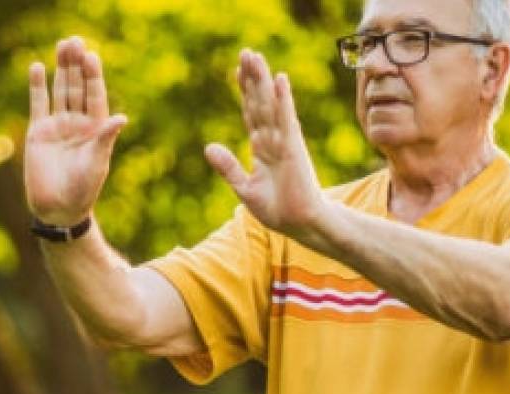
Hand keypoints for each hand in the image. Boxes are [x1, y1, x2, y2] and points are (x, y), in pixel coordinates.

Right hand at [24, 36, 128, 226]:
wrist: (57, 209)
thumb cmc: (83, 190)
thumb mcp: (97, 163)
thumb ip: (105, 139)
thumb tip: (122, 118)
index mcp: (96, 128)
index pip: (95, 95)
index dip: (94, 76)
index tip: (92, 56)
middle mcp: (78, 123)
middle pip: (77, 87)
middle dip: (76, 65)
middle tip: (75, 40)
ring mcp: (58, 125)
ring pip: (60, 90)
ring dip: (61, 68)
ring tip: (62, 44)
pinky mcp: (38, 132)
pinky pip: (38, 104)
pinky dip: (38, 86)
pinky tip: (38, 67)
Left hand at [206, 50, 328, 238]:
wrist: (300, 224)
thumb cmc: (278, 209)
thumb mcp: (244, 188)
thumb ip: (228, 167)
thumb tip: (209, 147)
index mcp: (262, 148)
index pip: (251, 113)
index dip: (245, 92)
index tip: (237, 71)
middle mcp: (274, 139)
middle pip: (260, 102)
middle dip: (252, 78)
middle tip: (246, 52)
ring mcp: (284, 141)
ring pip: (270, 104)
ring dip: (263, 81)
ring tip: (256, 57)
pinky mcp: (294, 147)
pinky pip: (286, 118)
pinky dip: (282, 99)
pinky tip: (279, 79)